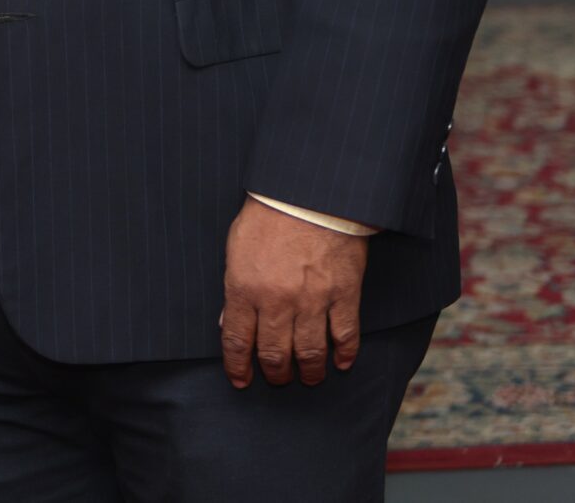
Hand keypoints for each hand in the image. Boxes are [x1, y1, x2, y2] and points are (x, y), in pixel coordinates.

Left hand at [220, 199, 368, 387]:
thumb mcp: (235, 248)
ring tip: (308, 378)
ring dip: (309, 372)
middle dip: (275, 373)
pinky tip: (341, 363)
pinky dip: (344, 354)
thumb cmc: (267, 216)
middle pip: (274, 354)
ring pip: (310, 353)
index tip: (240, 380)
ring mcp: (312, 300)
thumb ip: (233, 288)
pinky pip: (345, 335)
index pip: (237, 340)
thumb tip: (228, 320)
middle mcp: (277, 301)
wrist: (309, 194)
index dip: (238, 366)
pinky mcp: (344, 294)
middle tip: (277, 379)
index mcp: (244, 288)